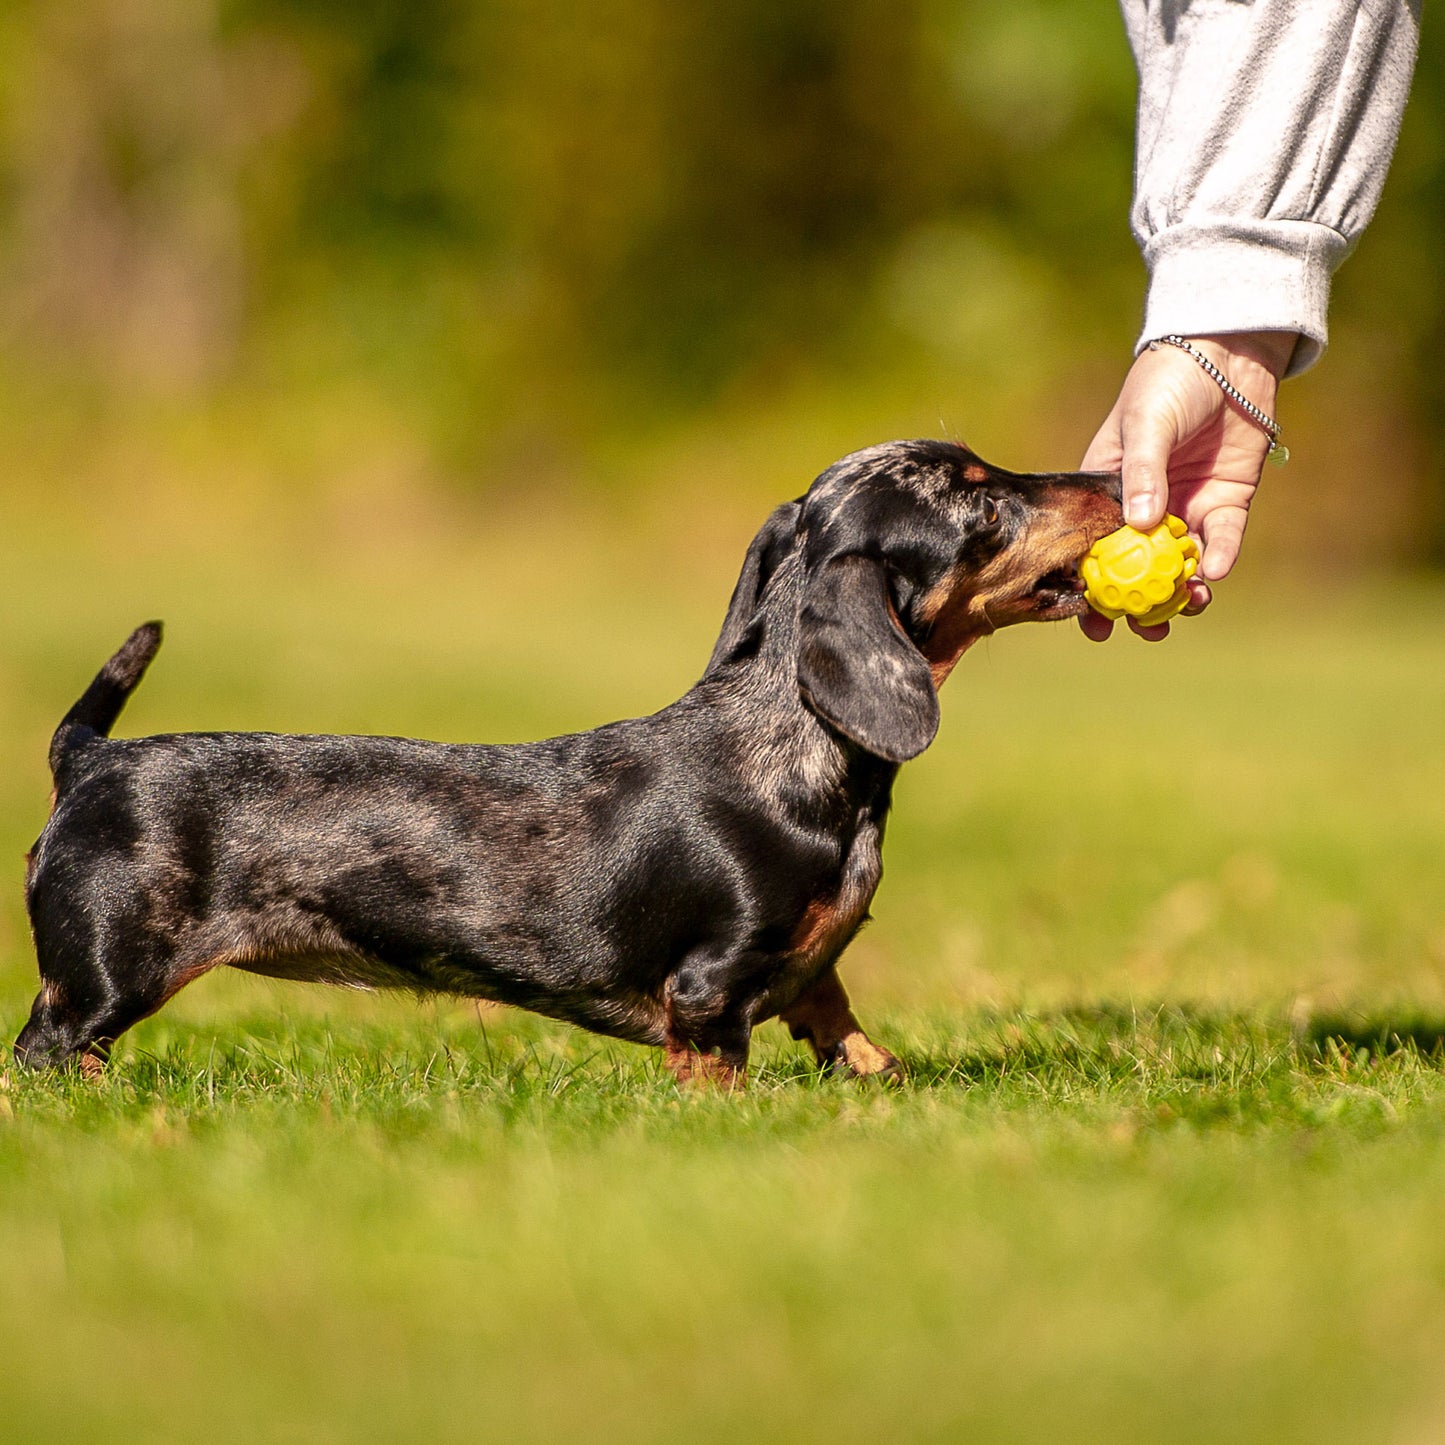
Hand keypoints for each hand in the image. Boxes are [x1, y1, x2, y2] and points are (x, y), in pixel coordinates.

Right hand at [1078, 330, 1295, 641]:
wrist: (1228, 352)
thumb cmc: (1168, 381)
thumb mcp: (1145, 423)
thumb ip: (1142, 473)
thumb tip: (1140, 527)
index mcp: (1105, 490)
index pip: (1092, 547)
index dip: (1090, 586)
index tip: (1092, 619)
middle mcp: (1143, 507)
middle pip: (1136, 566)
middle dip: (1139, 601)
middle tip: (1143, 628)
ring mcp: (1185, 506)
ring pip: (1179, 562)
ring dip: (1181, 590)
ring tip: (1185, 609)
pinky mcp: (1225, 501)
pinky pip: (1220, 540)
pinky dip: (1217, 558)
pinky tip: (1212, 574)